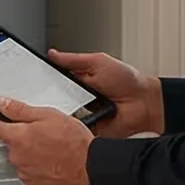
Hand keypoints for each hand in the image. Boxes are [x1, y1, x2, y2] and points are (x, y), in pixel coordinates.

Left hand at [0, 99, 94, 184]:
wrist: (90, 167)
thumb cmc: (73, 142)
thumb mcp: (48, 115)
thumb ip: (20, 110)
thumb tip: (1, 103)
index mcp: (17, 137)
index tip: (3, 120)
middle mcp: (17, 156)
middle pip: (11, 144)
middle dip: (22, 139)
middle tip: (42, 135)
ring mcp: (25, 172)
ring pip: (21, 159)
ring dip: (30, 155)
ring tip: (51, 150)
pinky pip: (30, 174)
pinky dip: (38, 169)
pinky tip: (52, 163)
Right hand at [47, 49, 163, 138]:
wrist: (146, 104)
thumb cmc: (129, 81)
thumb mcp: (99, 62)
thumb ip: (74, 60)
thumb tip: (53, 54)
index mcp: (81, 80)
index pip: (57, 80)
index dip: (47, 79)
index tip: (37, 77)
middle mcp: (80, 98)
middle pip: (56, 98)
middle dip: (53, 95)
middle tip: (56, 91)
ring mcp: (84, 115)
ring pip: (62, 114)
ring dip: (64, 110)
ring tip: (71, 103)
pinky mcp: (88, 129)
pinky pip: (74, 129)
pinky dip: (73, 125)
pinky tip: (75, 118)